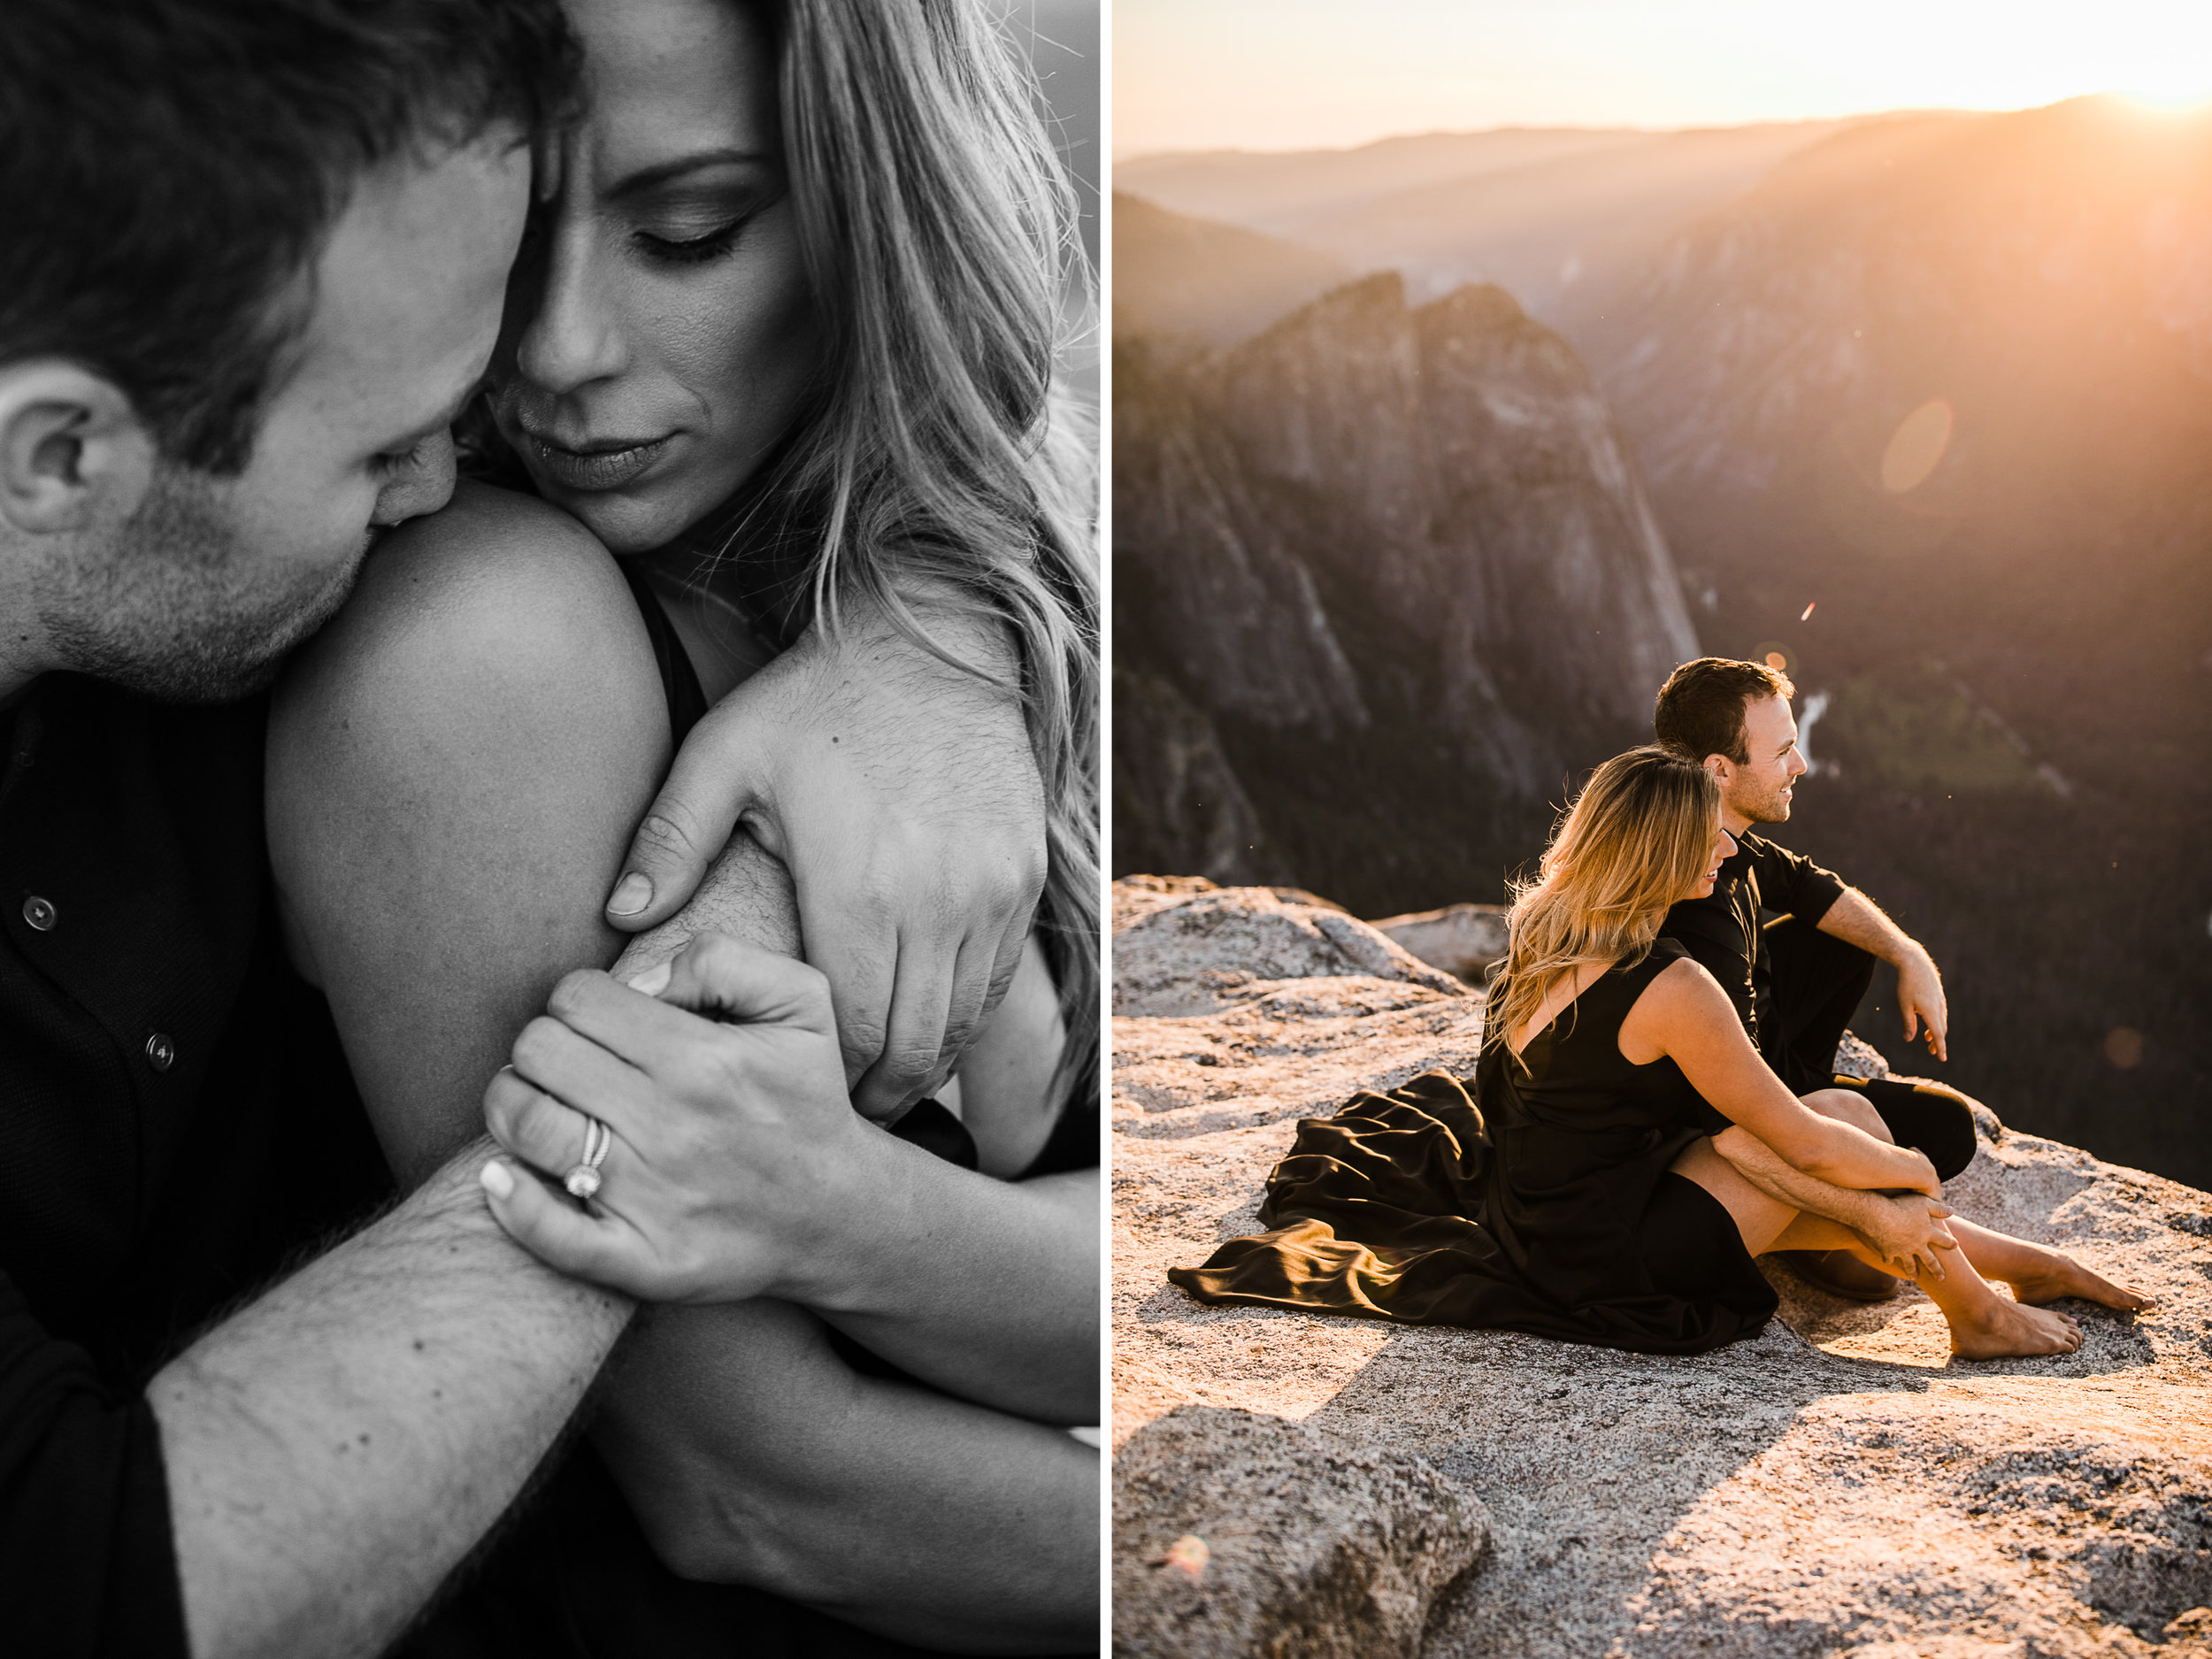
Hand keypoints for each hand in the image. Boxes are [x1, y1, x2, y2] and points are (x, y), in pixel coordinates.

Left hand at [476, 933, 877, 1303]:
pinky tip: (503, 1177)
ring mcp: (651, 1198)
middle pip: (539, 1051)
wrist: (839, 1212)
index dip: (578, 1000)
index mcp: (702, 1058)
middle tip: (570, 1063)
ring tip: (542, 1105)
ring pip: (524, 1124)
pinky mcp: (640, 1260)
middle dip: (544, 1044)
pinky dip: (508, 1199)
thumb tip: (641, 981)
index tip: (599, 1022)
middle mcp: (672, 1125)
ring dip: (514, 1104)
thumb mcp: (802, 1003)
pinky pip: (543, 1229)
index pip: (577, 998)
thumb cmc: (806, 1099)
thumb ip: (724, 960)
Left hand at [601, 603, 1045, 1120]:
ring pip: (960, 1023)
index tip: (794, 1102)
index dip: (821, 1082)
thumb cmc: (818, 699)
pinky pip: (999, 982)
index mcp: (858, 889)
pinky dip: (964, 1018)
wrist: (936, 642)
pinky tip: (927, 1028)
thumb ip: (670, 840)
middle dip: (871, 1093)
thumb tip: (615, 919)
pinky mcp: (1023, 879)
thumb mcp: (727, 754)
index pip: (843, 1031)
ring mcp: (989, 894)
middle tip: (836, 1118)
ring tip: (880, 1087)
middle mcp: (936, 904)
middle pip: (908, 1045)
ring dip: (921, 1064)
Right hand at [1855, 1192, 1959, 1280]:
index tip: (1955, 1245)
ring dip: (1912, 1272)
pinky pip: (1889, 1259)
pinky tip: (1888, 1261)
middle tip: (1941, 1278)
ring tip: (1914, 1278)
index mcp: (1927, 1233)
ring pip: (1910, 1265)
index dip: (1950, 1242)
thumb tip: (1952, 1211)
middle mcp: (1917, 1245)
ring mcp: (1902, 1251)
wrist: (1880, 1216)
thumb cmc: (1902, 1206)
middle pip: (1930, 1261)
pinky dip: (1889, 1260)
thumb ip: (1939, 1208)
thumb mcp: (1924, 1203)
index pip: (1943, 1239)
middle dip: (1936, 1270)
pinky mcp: (1888, 1252)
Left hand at [1896, 947, 1948, 1062]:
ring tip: (1928, 1039)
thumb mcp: (1904, 1005)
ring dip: (1936, 1031)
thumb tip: (1909, 1039)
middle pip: (1941, 1029)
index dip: (1940, 1047)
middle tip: (1931, 1052)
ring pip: (1941, 1020)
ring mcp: (1941, 1001)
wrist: (1915, 962)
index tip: (1942, 1058)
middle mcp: (1939, 1007)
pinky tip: (1929, 1022)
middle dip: (1937, 1042)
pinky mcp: (1939, 995)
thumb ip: (1908, 1023)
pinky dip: (1936, 1021)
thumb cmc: (1907, 984)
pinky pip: (1940, 1012)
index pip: (1938, 1035)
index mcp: (1931, 1012)